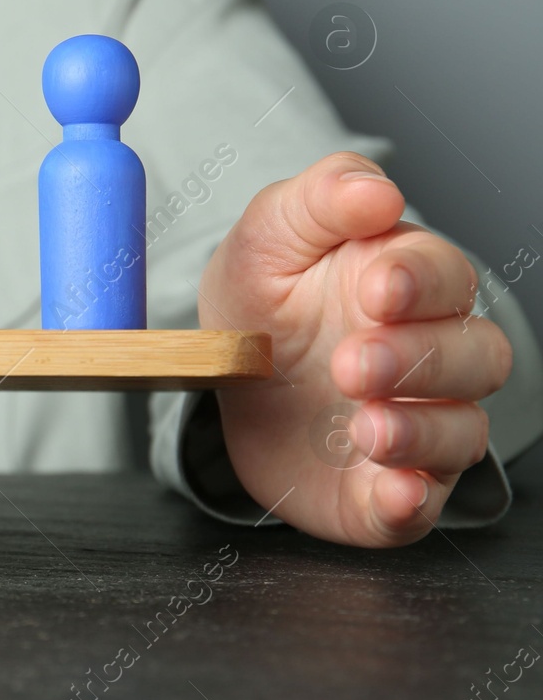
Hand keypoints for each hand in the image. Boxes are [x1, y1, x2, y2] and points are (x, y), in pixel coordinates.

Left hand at [200, 152, 510, 546]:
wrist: (224, 379)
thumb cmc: (264, 300)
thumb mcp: (268, 237)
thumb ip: (318, 200)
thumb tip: (376, 192)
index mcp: (408, 285)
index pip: (446, 277)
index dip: (420, 282)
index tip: (377, 287)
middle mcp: (430, 358)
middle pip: (474, 357)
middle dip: (420, 359)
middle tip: (352, 362)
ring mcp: (416, 426)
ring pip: (460, 433)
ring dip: (422, 431)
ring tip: (367, 427)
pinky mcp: (384, 490)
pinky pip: (419, 507)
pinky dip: (411, 503)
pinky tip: (391, 492)